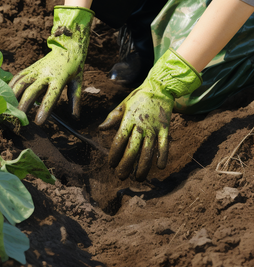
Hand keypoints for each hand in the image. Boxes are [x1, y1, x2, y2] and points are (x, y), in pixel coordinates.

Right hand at [9, 6, 93, 124]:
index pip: (51, 96)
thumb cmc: (74, 67)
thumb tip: (75, 118)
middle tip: (19, 117)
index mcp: (59, 78)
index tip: (38, 122)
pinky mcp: (30, 68)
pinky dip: (11, 86)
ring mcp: (36, 69)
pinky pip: (18, 77)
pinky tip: (6, 95)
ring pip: (21, 82)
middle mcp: (45, 74)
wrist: (67, 46)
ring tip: (8, 108)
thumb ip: (75, 99)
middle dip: (24, 104)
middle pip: (32, 89)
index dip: (44, 109)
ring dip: (13, 95)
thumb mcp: (78, 82)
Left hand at [100, 49, 201, 180]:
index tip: (111, 164)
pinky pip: (164, 145)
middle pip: (132, 149)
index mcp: (128, 119)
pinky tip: (160, 167)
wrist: (159, 88)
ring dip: (143, 166)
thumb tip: (100, 128)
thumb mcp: (122, 105)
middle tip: (121, 176)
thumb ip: (112, 118)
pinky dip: (162, 156)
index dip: (114, 154)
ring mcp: (154, 128)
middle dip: (126, 165)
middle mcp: (141, 125)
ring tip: (138, 178)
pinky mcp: (165, 129)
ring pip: (148, 151)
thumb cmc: (137, 98)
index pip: (119, 140)